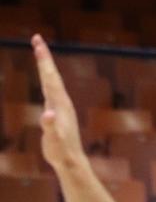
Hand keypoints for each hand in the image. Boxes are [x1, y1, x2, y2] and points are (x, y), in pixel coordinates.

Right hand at [32, 35, 86, 173]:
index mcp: (59, 104)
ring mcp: (61, 107)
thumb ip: (50, 127)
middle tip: (37, 38)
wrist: (72, 163)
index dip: (43, 60)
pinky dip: (47, 79)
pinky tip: (45, 78)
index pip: (49, 77)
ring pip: (52, 81)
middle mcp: (62, 102)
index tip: (38, 43)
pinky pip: (51, 90)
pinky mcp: (58, 113)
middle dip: (44, 57)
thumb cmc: (61, 152)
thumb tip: (48, 114)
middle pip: (51, 75)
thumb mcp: (54, 140)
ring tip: (40, 51)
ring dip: (46, 65)